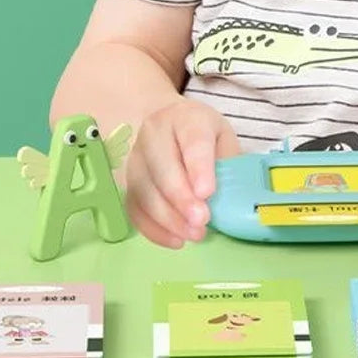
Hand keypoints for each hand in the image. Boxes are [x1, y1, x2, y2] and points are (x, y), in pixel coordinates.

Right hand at [124, 98, 240, 247]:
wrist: (169, 125)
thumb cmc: (203, 134)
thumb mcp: (223, 139)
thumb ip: (227, 164)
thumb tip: (230, 200)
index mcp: (186, 117)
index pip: (192, 140)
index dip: (199, 167)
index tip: (207, 192)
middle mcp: (154, 133)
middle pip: (163, 167)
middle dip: (182, 198)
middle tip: (202, 221)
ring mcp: (135, 157)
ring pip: (145, 191)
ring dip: (169, 218)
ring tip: (195, 234)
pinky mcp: (126, 182)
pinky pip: (134, 209)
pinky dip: (154, 229)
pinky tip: (175, 240)